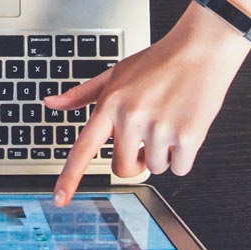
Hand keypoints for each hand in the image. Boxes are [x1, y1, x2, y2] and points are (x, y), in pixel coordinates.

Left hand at [46, 5, 250, 204]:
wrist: (199, 50)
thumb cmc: (157, 62)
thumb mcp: (115, 73)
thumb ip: (82, 94)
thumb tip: (51, 103)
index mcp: (110, 104)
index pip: (84, 148)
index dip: (70, 177)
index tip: (59, 199)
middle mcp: (131, 118)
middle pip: (123, 168)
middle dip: (134, 159)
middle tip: (146, 134)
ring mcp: (159, 128)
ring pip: (154, 168)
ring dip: (162, 153)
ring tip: (168, 120)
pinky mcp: (187, 136)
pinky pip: (179, 168)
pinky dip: (183, 156)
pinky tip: (184, 126)